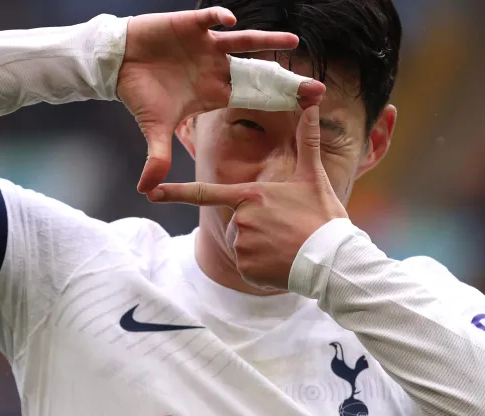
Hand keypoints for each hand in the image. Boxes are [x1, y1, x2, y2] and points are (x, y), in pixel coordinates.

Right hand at [117, 7, 325, 192]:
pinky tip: (230, 22)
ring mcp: (207, 47)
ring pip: (243, 42)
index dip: (276, 103)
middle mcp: (216, 69)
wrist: (120, 64)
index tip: (303, 110)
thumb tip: (145, 190)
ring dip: (266, 41)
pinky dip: (219, 18)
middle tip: (315, 86)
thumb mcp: (154, 127)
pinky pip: (210, 20)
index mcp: (215, 93)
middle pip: (258, 72)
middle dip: (284, 79)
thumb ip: (157, 156)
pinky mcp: (191, 26)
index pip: (253, 98)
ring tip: (292, 41)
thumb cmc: (141, 94)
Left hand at [146, 106, 347, 289]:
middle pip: (236, 222)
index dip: (175, 193)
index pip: (205, 193)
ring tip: (286, 246)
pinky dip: (261, 266)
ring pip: (241, 244)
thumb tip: (312, 104)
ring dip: (259, 247)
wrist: (333, 260)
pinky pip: (246, 265)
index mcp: (250, 195)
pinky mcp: (246, 267)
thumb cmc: (322, 217)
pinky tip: (281, 263)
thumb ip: (307, 140)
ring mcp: (241, 244)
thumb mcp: (313, 177)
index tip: (151, 193)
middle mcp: (240, 219)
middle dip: (256, 227)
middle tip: (286, 230)